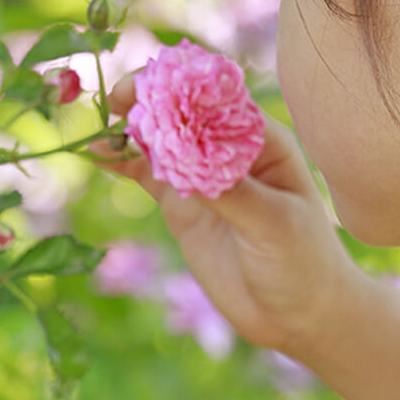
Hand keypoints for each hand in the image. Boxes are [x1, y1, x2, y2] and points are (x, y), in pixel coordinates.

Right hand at [91, 76, 359, 354]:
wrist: (297, 314)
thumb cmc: (302, 261)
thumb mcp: (275, 225)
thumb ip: (234, 193)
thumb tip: (188, 161)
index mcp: (262, 141)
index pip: (218, 100)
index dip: (183, 88)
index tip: (152, 86)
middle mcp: (228, 149)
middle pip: (181, 112)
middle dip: (149, 101)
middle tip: (116, 101)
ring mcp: (201, 175)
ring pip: (158, 139)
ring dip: (129, 128)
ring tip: (97, 129)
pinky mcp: (180, 202)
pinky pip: (145, 173)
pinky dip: (121, 161)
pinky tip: (96, 153)